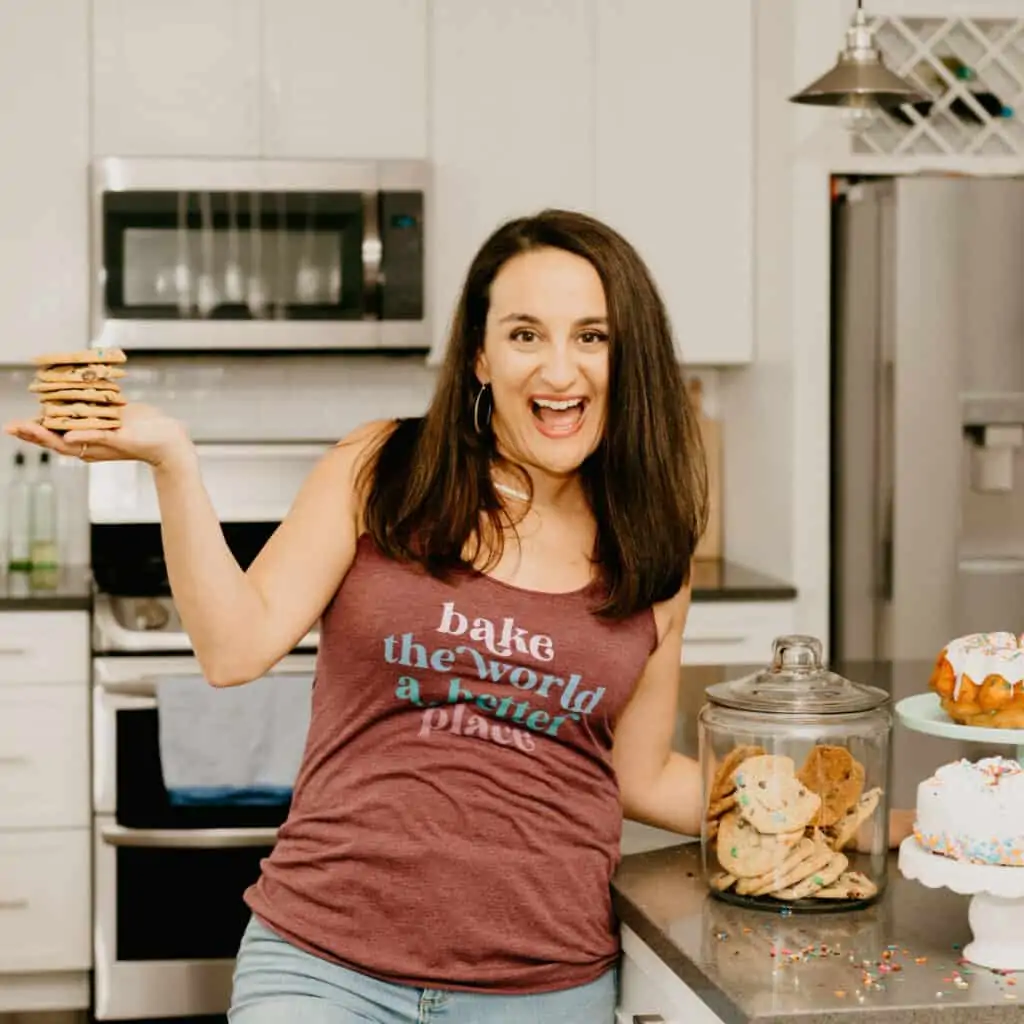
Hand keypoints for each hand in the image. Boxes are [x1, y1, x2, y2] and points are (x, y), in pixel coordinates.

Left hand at [3, 403, 193, 469]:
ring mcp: (98, 427)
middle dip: (34, 428)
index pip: (54, 442)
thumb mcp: (119, 441)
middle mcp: (89, 438)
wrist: (169, 438)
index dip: (35, 435)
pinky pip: (85, 408)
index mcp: (89, 448)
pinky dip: (72, 402)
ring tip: (30, 410)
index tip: (18, 427)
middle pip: (56, 433)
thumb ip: (92, 438)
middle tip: (12, 424)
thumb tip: (65, 439)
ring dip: (49, 414)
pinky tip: (63, 394)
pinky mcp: (107, 415)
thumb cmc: (146, 444)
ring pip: (67, 421)